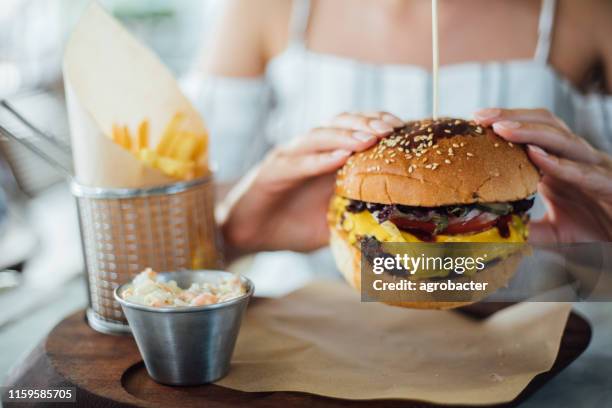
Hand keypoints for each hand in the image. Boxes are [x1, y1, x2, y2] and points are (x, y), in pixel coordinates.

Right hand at [218, 112, 402, 256]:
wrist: (249, 235)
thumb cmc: (291, 225)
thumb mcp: (333, 221)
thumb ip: (356, 213)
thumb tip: (396, 222)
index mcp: (327, 157)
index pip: (356, 129)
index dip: (380, 125)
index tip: (405, 131)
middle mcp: (309, 150)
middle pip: (341, 123)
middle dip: (368, 122)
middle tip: (391, 129)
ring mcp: (290, 157)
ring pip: (320, 135)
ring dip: (346, 135)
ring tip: (370, 138)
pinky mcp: (272, 171)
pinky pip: (298, 162)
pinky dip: (320, 159)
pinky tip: (340, 157)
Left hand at [474, 108, 611, 242]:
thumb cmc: (596, 229)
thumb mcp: (553, 231)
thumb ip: (527, 229)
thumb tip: (497, 232)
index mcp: (560, 163)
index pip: (531, 133)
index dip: (505, 123)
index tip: (475, 121)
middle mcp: (576, 158)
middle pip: (545, 124)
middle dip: (512, 116)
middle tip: (481, 115)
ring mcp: (592, 168)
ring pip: (562, 139)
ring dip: (531, 131)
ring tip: (502, 128)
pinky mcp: (607, 184)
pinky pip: (581, 170)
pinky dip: (557, 163)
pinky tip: (535, 155)